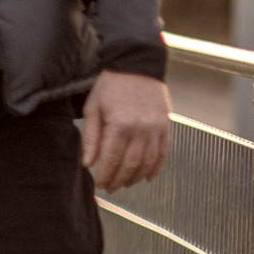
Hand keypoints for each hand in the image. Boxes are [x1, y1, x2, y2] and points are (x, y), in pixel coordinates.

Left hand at [82, 70, 170, 192]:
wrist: (137, 65)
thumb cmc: (110, 85)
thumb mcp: (93, 108)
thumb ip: (91, 138)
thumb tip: (88, 163)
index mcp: (119, 125)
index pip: (111, 159)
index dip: (105, 175)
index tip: (99, 184)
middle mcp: (140, 129)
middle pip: (131, 164)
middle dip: (120, 179)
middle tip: (111, 188)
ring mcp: (156, 128)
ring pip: (148, 161)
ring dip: (137, 177)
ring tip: (126, 184)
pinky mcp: (166, 126)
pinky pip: (164, 152)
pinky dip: (157, 167)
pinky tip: (148, 177)